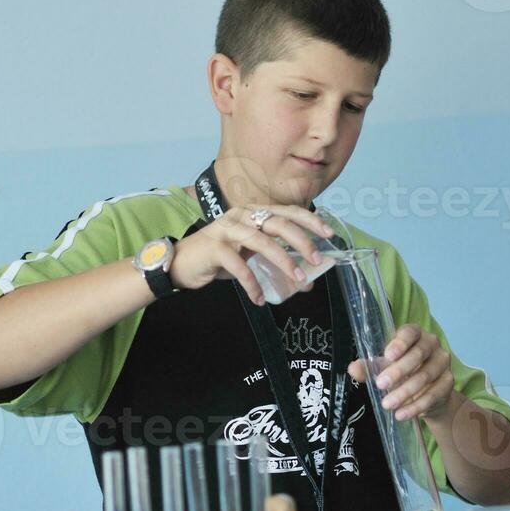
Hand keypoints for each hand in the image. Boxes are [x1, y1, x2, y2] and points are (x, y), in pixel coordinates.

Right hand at [168, 204, 333, 303]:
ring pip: (262, 242)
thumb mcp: (251, 256)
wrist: (181, 263)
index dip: (310, 221)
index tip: (328, 234)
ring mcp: (226, 230)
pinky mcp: (214, 248)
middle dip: (302, 242)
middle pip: (278, 223)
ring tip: (297, 280)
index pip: (287, 211)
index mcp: (254, 213)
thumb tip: (307, 280)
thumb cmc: (220, 257)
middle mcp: (242, 216)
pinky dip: (252, 284)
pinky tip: (260, 298)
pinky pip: (239, 266)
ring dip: (283, 262)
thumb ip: (276, 261)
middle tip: (317, 260)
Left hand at [349, 324, 456, 421]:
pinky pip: (433, 394)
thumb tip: (353, 369)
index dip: (400, 342)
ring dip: (405, 391)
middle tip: (381, 384)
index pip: (410, 332)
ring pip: (426, 376)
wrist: (428, 394)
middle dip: (399, 370)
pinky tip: (402, 414)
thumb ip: (369, 368)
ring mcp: (443, 363)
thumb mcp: (384, 368)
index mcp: (415, 334)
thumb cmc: (403, 373)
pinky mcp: (448, 382)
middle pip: (418, 354)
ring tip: (387, 404)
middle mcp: (432, 344)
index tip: (388, 355)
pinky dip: (416, 406)